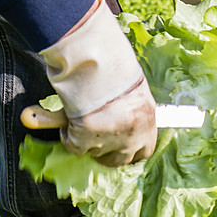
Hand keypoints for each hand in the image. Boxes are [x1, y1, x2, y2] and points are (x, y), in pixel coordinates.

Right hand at [28, 0, 157, 165]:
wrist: (93, 57)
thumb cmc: (112, 64)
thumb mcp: (131, 86)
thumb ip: (128, 107)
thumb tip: (123, 117)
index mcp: (147, 120)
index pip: (144, 151)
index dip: (130, 151)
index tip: (119, 147)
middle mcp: (133, 134)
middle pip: (120, 160)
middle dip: (107, 153)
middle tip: (95, 139)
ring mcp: (110, 139)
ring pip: (96, 152)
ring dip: (88, 140)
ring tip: (82, 116)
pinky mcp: (86, 139)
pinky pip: (74, 145)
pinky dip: (68, 135)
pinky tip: (69, 117)